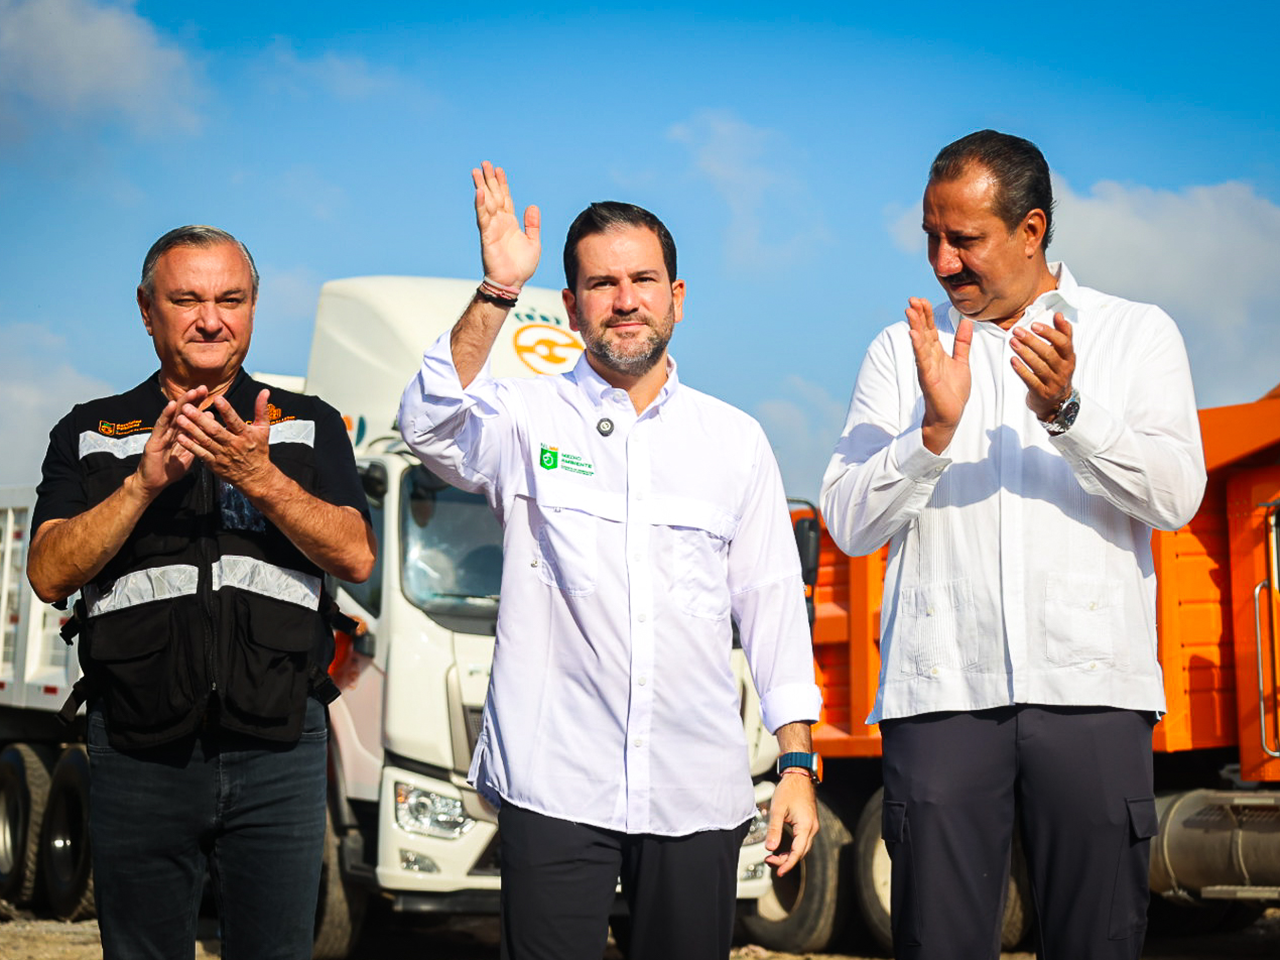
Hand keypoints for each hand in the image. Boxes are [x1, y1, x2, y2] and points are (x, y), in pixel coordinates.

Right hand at [134, 386, 205, 496]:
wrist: (155, 483)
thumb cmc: (171, 469)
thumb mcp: (189, 455)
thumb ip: (197, 441)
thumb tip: (208, 427)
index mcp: (180, 434)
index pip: (190, 416)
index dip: (199, 405)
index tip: (209, 394)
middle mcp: (170, 431)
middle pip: (182, 412)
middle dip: (192, 399)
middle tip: (203, 388)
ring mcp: (161, 435)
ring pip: (172, 416)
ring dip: (181, 404)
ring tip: (191, 393)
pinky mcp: (153, 441)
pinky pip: (160, 427)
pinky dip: (165, 415)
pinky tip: (171, 406)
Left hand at [174, 388, 276, 497]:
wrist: (255, 477)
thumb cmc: (258, 450)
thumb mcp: (263, 429)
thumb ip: (262, 409)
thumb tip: (265, 391)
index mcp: (246, 434)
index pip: (235, 421)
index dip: (227, 410)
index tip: (217, 398)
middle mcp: (233, 444)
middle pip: (215, 431)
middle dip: (200, 419)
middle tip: (186, 407)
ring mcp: (223, 455)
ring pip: (205, 441)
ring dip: (191, 430)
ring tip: (179, 418)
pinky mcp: (214, 464)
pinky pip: (200, 453)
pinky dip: (190, 446)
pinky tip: (180, 437)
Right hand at [473, 161, 539, 287]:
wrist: (512, 282)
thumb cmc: (521, 266)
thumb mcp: (533, 242)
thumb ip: (532, 224)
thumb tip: (532, 206)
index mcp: (511, 223)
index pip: (505, 198)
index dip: (502, 184)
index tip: (499, 169)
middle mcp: (500, 222)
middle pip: (494, 195)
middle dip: (489, 179)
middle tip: (485, 163)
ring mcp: (492, 228)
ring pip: (486, 202)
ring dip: (481, 187)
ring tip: (476, 171)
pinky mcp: (487, 236)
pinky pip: (483, 218)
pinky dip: (480, 205)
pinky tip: (479, 192)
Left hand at [764, 773, 818, 876]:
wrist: (798, 776)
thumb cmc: (789, 790)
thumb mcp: (777, 809)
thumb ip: (774, 830)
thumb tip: (770, 848)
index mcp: (805, 826)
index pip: (797, 852)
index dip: (787, 864)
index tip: (778, 872)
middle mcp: (811, 828)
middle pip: (800, 852)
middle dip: (786, 860)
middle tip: (769, 862)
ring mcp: (811, 826)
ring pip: (802, 848)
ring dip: (789, 854)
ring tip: (773, 857)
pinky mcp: (808, 823)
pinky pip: (802, 841)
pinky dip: (792, 847)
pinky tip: (782, 848)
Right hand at [907, 297, 972, 453]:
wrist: (950, 415)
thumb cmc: (954, 391)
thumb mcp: (962, 362)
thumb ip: (963, 343)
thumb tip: (966, 321)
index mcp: (937, 353)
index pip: (930, 329)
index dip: (926, 314)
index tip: (921, 300)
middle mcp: (929, 357)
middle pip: (922, 332)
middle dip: (918, 316)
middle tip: (912, 299)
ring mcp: (926, 367)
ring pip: (919, 343)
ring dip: (914, 326)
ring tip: (909, 311)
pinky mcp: (927, 378)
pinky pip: (922, 359)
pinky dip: (918, 347)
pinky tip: (914, 335)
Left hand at [1011, 313, 1074, 419]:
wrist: (1056, 402)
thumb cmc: (1057, 371)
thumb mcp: (1064, 354)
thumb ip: (1063, 334)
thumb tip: (1060, 315)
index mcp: (1069, 358)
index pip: (1063, 343)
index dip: (1050, 333)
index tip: (1035, 325)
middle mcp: (1064, 370)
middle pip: (1049, 354)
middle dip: (1032, 341)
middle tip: (1017, 331)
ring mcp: (1053, 383)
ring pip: (1039, 366)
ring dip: (1024, 353)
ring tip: (1012, 342)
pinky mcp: (1042, 392)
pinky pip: (1031, 380)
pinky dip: (1021, 369)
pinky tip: (1013, 360)